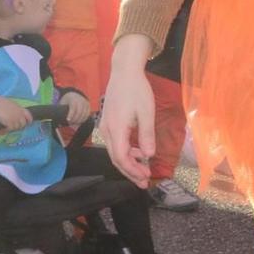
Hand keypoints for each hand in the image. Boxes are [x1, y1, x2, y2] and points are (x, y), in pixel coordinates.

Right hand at [0, 96, 33, 131]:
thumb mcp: (10, 104)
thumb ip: (14, 109)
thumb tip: (14, 113)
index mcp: (20, 108)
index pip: (28, 115)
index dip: (29, 120)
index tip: (28, 123)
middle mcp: (19, 115)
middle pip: (23, 124)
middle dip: (18, 126)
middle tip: (12, 127)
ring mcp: (15, 120)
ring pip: (15, 128)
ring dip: (10, 129)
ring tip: (4, 129)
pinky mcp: (9, 124)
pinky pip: (8, 130)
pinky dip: (3, 132)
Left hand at [61, 90, 93, 125]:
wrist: (73, 94)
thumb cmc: (66, 101)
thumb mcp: (62, 103)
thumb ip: (60, 110)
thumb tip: (56, 120)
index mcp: (72, 98)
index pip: (73, 107)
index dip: (71, 114)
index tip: (68, 120)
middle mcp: (80, 100)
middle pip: (80, 111)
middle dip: (75, 119)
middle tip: (71, 123)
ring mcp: (85, 102)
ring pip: (85, 113)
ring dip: (80, 120)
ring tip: (75, 123)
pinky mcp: (88, 105)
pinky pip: (88, 113)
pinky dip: (84, 119)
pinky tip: (80, 122)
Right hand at [100, 37, 157, 187]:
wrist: (124, 71)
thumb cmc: (137, 90)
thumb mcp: (147, 112)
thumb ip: (147, 135)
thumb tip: (148, 156)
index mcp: (116, 129)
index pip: (121, 158)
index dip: (133, 171)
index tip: (146, 178)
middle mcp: (107, 130)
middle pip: (116, 158)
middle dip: (130, 172)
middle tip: (144, 182)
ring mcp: (105, 126)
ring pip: (114, 152)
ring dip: (128, 163)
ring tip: (143, 169)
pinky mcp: (108, 122)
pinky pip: (115, 143)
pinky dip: (126, 151)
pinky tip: (138, 152)